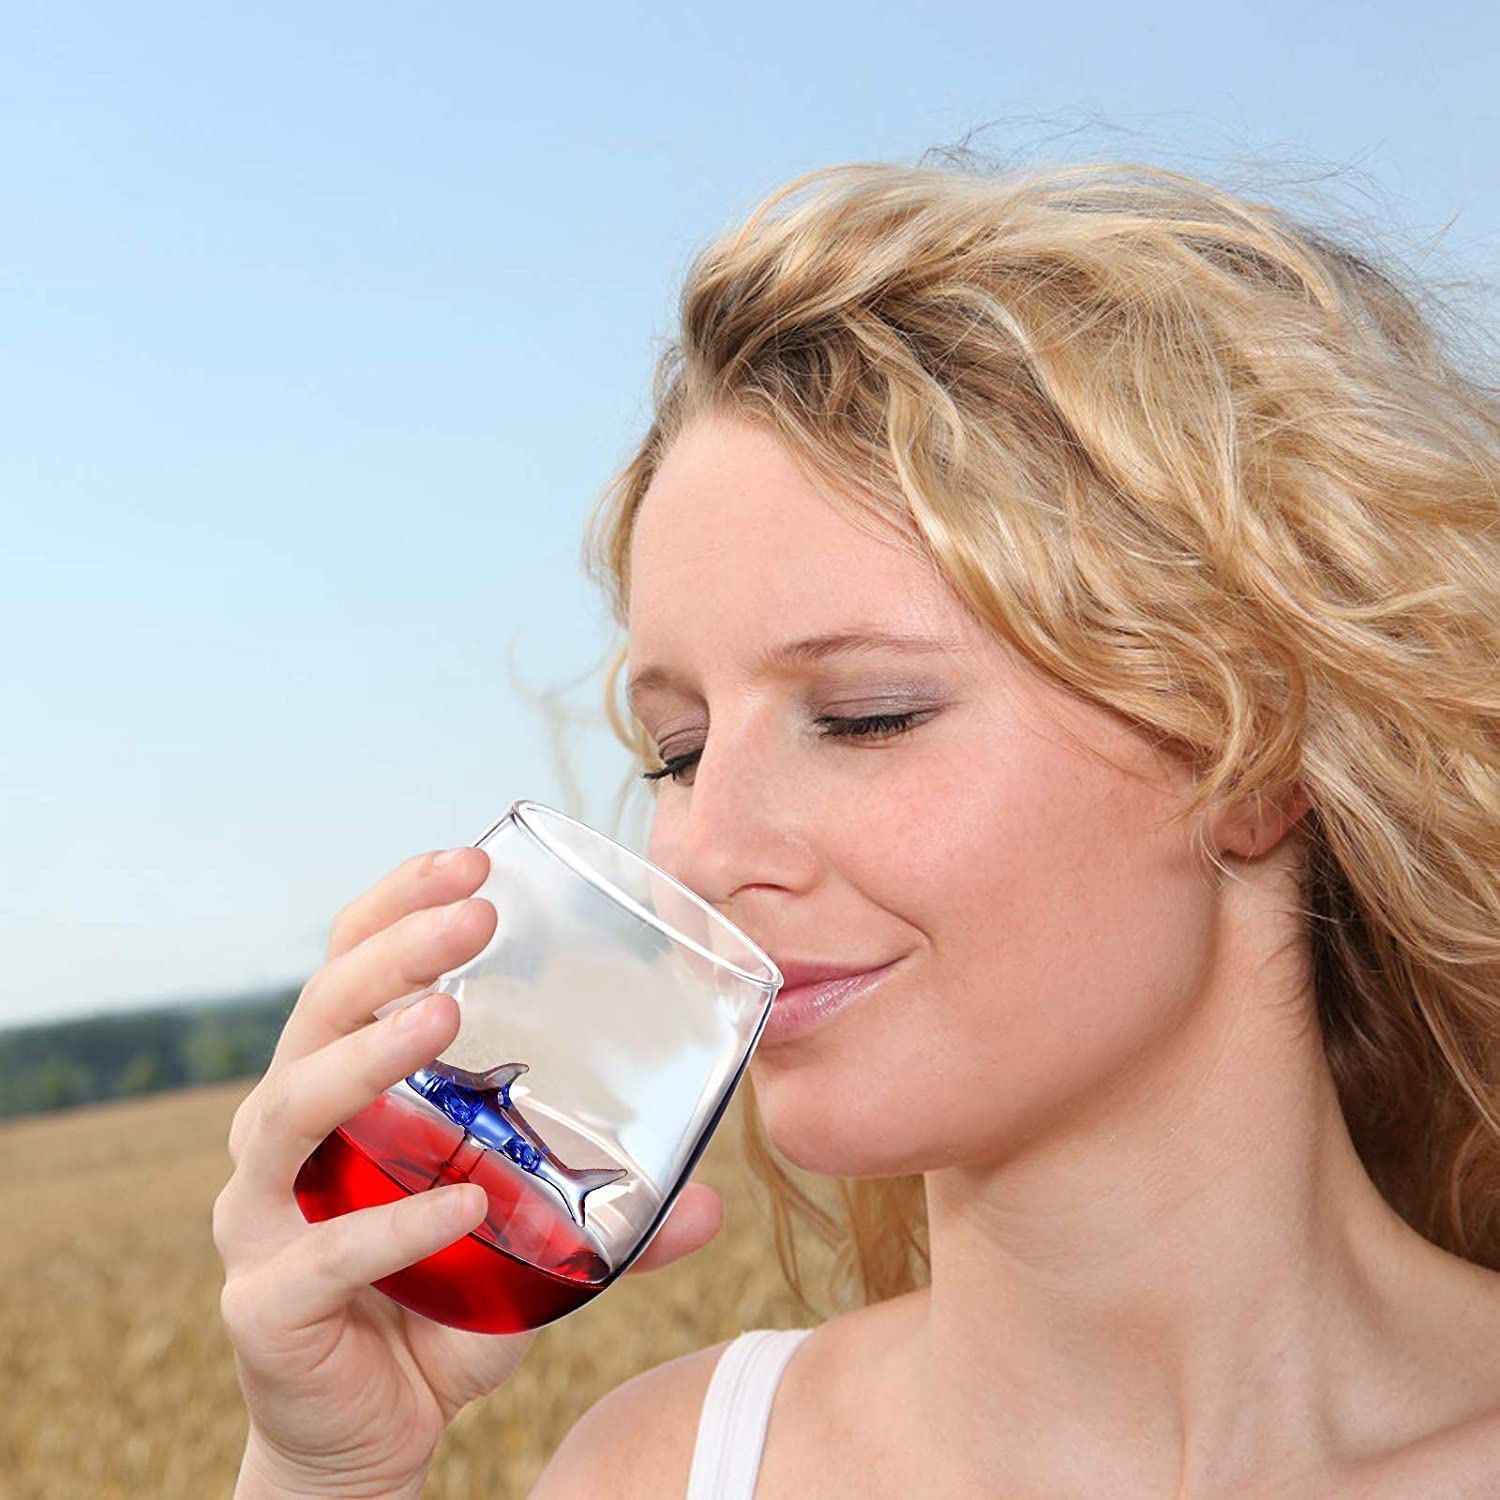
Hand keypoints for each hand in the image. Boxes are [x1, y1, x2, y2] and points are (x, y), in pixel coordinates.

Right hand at [214, 846, 724, 1496]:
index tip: (471, 861)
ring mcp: (263, 1219)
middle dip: (391, 957)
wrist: (371, 1436)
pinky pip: (318, 1258)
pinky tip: (461, 1205)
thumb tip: (715, 1201)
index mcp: (344, 1093)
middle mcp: (289, 1138)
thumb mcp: (533, 1248)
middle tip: (472, 921)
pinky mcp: (265, 1306)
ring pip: (286, 1113)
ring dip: (365, 1059)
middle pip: (315, 1016)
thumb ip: (609, 1218)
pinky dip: (389, 1228)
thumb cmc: (440, 1308)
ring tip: (442, 1020)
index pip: (350, 970)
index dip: (397, 908)